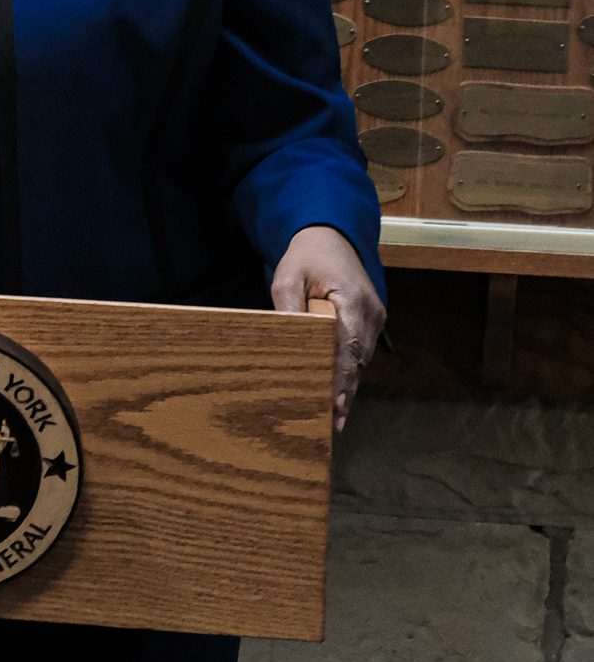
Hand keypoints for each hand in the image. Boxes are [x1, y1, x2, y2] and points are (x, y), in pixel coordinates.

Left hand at [272, 223, 383, 431]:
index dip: (343, 378)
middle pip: (357, 360)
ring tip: (333, 417)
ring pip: (360, 359)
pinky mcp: (370, 322)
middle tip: (333, 423)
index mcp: (353, 302)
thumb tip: (288, 339)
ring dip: (348, 384)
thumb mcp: (286, 277)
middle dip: (346, 391)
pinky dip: (348, 371)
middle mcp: (371, 314)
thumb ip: (289, 307)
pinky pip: (358, 351)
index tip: (337, 404)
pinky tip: (336, 392)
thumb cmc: (306, 257)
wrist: (330, 238)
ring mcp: (374, 319)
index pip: (348, 347)